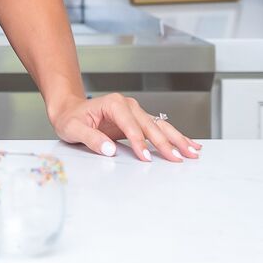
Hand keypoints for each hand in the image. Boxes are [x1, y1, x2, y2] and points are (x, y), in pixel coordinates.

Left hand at [49, 92, 201, 161]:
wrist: (69, 110)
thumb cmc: (70, 118)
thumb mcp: (73, 128)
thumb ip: (90, 138)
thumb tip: (109, 149)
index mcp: (113, 104)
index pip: (131, 126)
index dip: (139, 142)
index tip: (146, 158)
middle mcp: (128, 105)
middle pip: (150, 126)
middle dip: (166, 142)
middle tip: (178, 158)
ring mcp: (135, 112)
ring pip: (160, 126)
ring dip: (177, 139)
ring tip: (193, 151)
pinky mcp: (138, 121)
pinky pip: (159, 129)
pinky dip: (174, 137)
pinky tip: (189, 143)